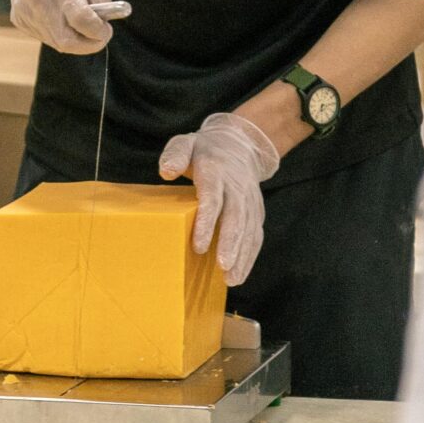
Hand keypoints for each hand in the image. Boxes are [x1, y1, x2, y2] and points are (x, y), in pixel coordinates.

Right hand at [0, 0, 112, 53]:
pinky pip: (45, 36)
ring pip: (56, 42)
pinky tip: (61, 14)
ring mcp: (24, 9)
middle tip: (99, 36)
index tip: (107, 29)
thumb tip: (101, 28)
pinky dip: (59, 32)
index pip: (81, 19)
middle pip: (66, 40)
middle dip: (88, 45)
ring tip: (80, 19)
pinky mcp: (18, 17)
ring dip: (74, 37)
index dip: (99, 31)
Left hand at [157, 111, 279, 277]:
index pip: (213, 199)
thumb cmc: (204, 150)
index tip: (200, 246)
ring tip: (232, 279)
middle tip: (223, 267)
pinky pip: (256, 234)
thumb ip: (175, 155)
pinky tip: (240, 274)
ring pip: (249, 229)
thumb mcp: (186, 143)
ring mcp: (249, 200)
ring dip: (242, 255)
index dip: (207, 223)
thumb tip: (166, 172)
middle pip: (236, 218)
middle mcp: (236, 187)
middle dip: (230, 244)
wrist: (240, 144)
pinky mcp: (256, 210)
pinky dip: (250, 255)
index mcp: (216, 171)